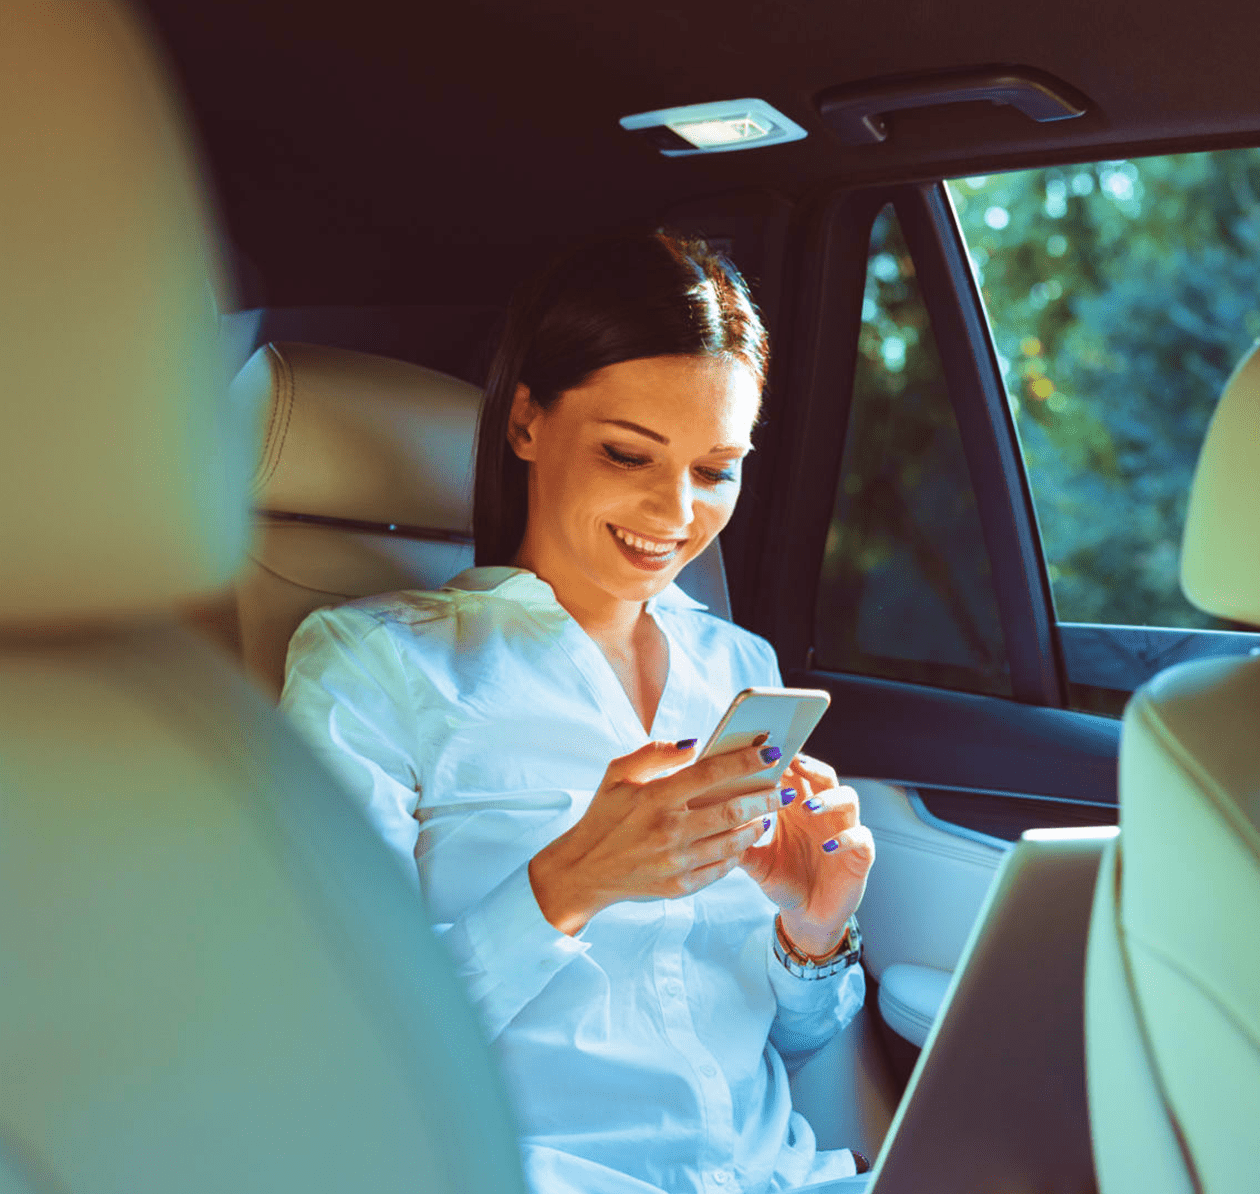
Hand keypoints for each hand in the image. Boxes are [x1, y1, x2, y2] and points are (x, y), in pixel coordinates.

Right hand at [529, 740, 783, 934]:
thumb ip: (654, 754)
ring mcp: (675, 861)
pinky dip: (737, 853)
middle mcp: (668, 830)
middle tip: (782, 789)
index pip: (710, 773)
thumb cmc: (603, 816)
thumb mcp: (617, 774)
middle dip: (764, 797)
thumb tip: (693, 744)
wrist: (584, 870)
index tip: (771, 752)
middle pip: (731, 810)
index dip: (745, 761)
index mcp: (655, 797)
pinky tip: (744, 840)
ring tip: (767, 814)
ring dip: (756, 826)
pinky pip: (721, 868)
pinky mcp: (679, 886)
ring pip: (732, 842)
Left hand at [739, 752, 874, 956]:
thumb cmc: (783, 880)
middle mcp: (822, 814)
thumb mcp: (756, 861)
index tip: (767, 752)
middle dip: (809, 766)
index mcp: (796, 808)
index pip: (794, 773)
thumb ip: (740, 841)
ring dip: (829, 798)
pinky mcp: (859, 855)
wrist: (806, 916)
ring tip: (808, 806)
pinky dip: (847, 838)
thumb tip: (713, 823)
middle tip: (793, 763)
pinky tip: (828, 846)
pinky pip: (861, 838)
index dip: (784, 761)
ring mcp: (843, 831)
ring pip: (848, 798)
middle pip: (824, 775)